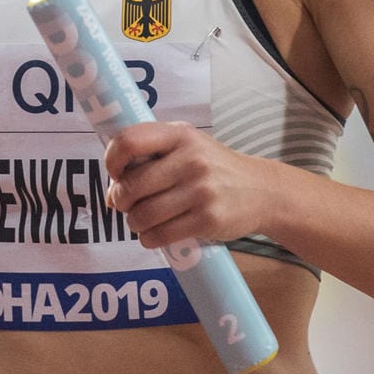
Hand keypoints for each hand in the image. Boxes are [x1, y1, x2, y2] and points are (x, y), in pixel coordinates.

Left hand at [103, 122, 273, 249]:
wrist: (263, 191)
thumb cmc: (213, 168)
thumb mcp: (187, 147)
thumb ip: (150, 159)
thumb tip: (110, 195)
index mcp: (180, 135)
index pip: (129, 141)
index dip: (112, 161)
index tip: (115, 174)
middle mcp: (191, 159)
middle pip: (131, 185)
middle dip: (120, 200)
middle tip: (126, 205)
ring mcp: (201, 190)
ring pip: (143, 214)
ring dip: (134, 223)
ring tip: (140, 221)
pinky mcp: (208, 219)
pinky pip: (161, 235)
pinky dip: (149, 239)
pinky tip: (153, 235)